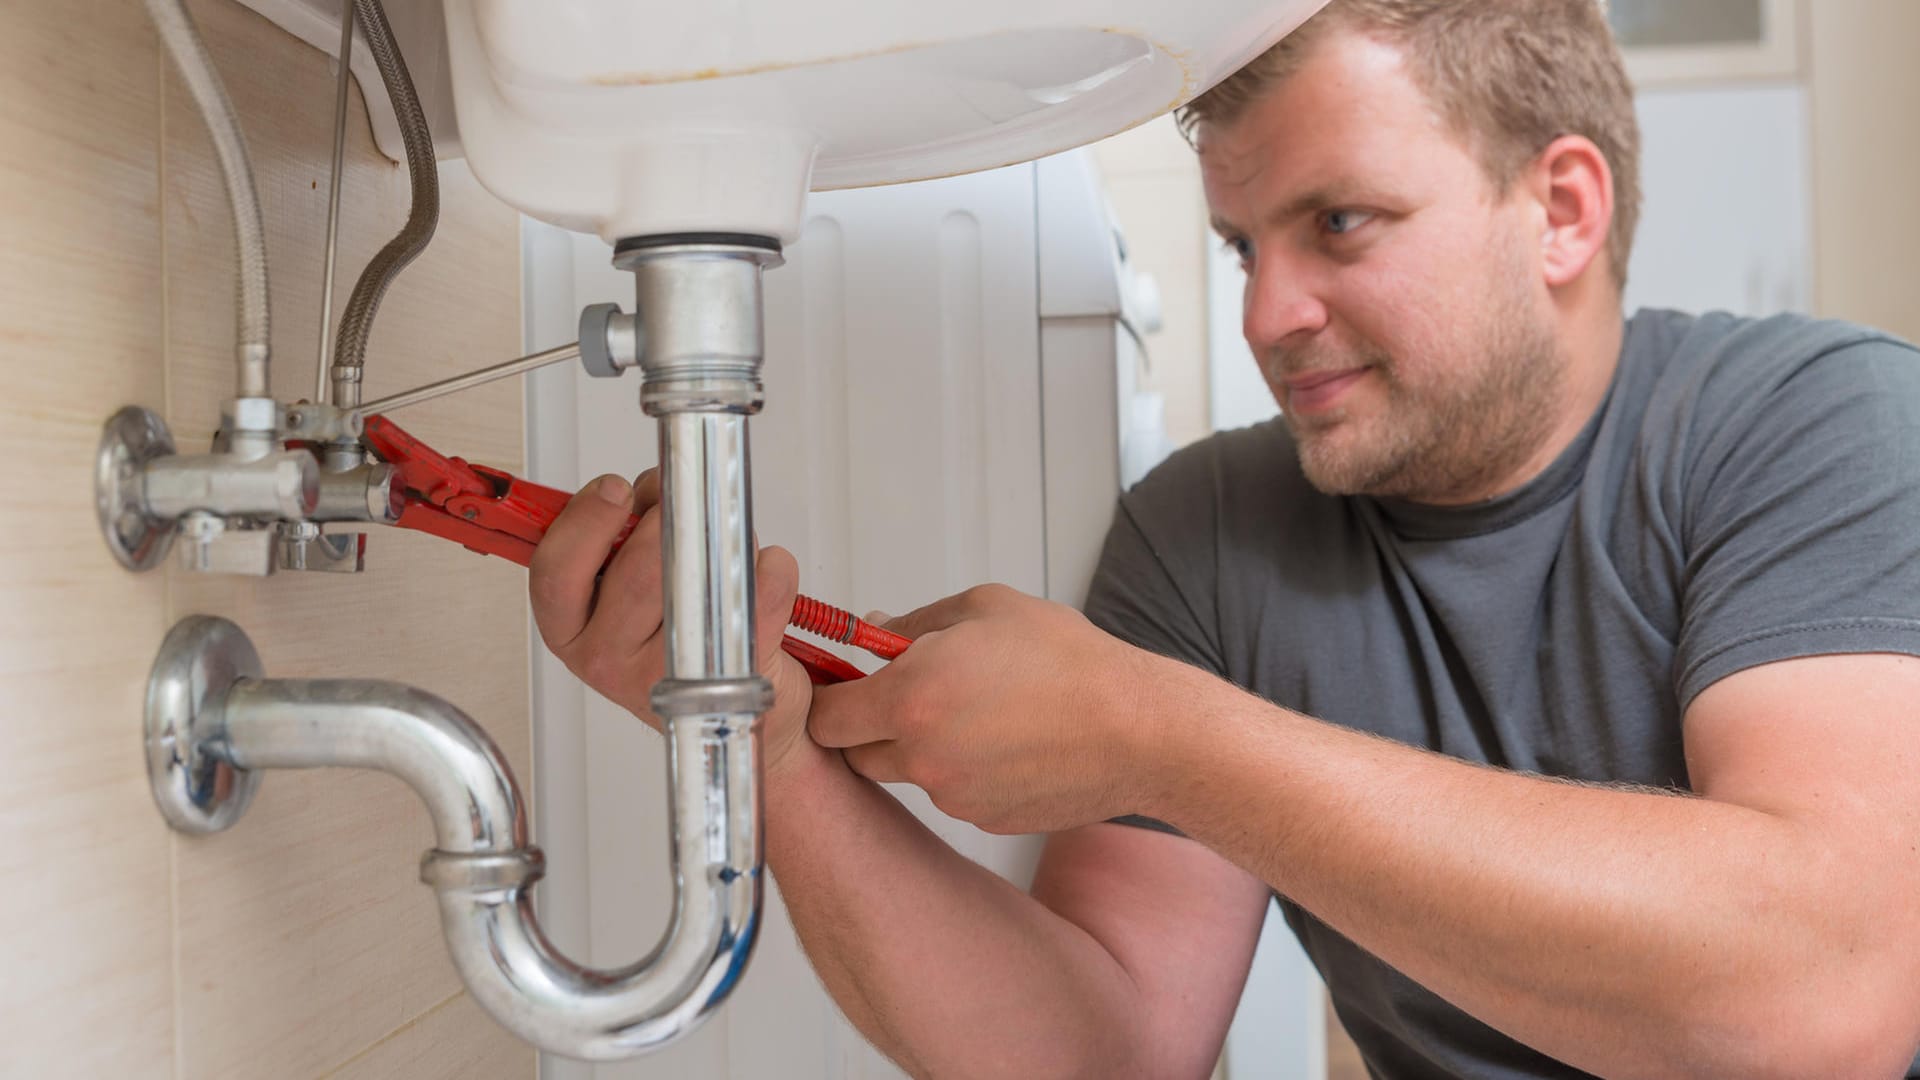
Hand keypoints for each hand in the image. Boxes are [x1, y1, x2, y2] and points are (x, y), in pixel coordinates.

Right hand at [527, 472, 821, 780]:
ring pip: (699, 574)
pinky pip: (760, 591)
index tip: (617, 490)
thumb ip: (616, 539)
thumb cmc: (672, 641)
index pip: (555, 574)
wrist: (732, 715)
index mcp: (573, 631)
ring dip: (722, 538)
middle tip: (689, 512)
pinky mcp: (730, 676)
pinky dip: (772, 566)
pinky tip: (761, 573)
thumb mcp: (618, 590)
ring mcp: (668, 675)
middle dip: (673, 519)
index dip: (585, 523)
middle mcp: (609, 660)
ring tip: (724, 546)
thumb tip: (650, 490)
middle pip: (639, 568)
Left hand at [807, 584, 1165, 833]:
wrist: (1138, 732)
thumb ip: (915, 622)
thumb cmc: (1071, 663)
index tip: (839, 682)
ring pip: (907, 773)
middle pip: (853, 753)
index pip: (825, 715)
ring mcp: (952, 796)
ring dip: (920, 747)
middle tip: (904, 695)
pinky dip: (964, 771)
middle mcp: (921, 755)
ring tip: (977, 712)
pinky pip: (953, 794)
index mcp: (910, 697)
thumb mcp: (987, 610)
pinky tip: (1008, 743)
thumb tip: (876, 630)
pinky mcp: (984, 819)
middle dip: (867, 726)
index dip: (828, 696)